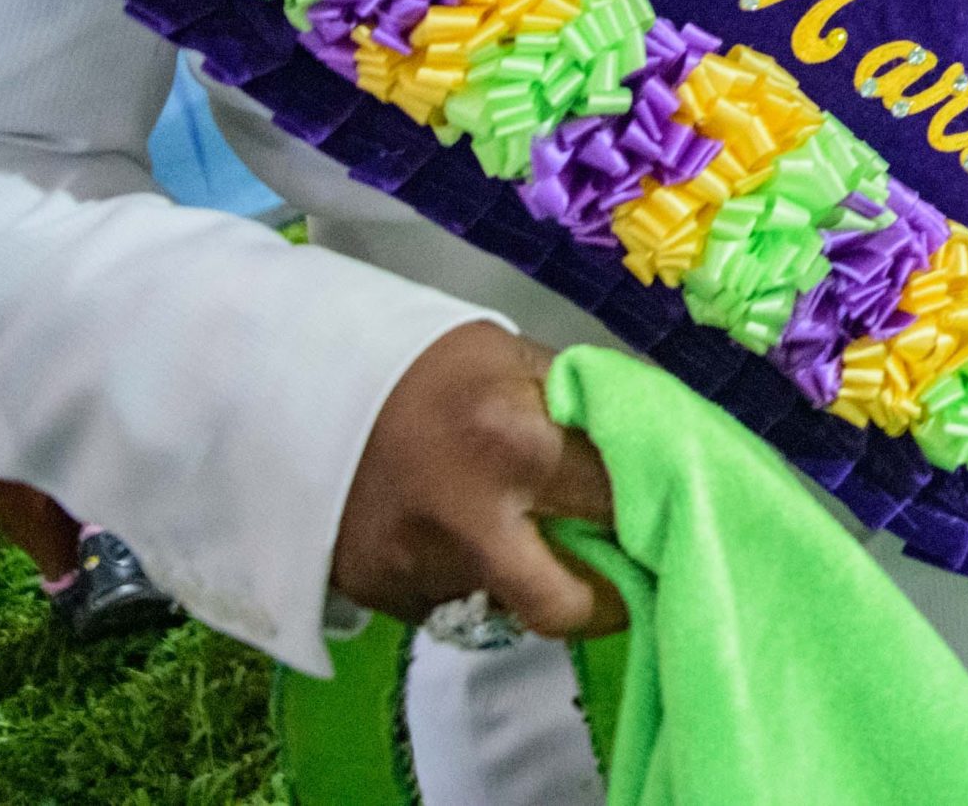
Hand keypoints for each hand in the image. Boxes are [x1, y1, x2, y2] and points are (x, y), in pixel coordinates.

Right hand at [331, 323, 623, 636]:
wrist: (300, 383)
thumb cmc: (426, 364)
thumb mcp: (512, 357)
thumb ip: (579, 404)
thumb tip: (653, 436)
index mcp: (516, 444)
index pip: (615, 504)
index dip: (651, 512)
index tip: (667, 514)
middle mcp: (470, 523)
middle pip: (568, 606)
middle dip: (605, 599)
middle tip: (621, 573)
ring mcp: (418, 570)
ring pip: (509, 609)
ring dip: (530, 581)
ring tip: (526, 536)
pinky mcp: (379, 597)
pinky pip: (451, 605)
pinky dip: (469, 580)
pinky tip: (456, 534)